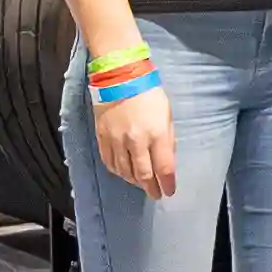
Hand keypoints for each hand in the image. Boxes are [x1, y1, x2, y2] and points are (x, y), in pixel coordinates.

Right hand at [95, 84, 178, 198]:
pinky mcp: (102, 137)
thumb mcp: (166, 116)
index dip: (167, 184)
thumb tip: (166, 161)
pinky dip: (118, 171)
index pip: (163, 168)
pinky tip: (124, 173)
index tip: (169, 191)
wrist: (120, 77)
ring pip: (125, 171)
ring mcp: (116, 140)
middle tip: (155, 194)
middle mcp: (136, 141)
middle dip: (151, 188)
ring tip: (141, 184)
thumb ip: (167, 140)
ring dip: (134, 181)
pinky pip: (109, 162)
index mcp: (156, 134)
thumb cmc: (149, 94)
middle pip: (143, 175)